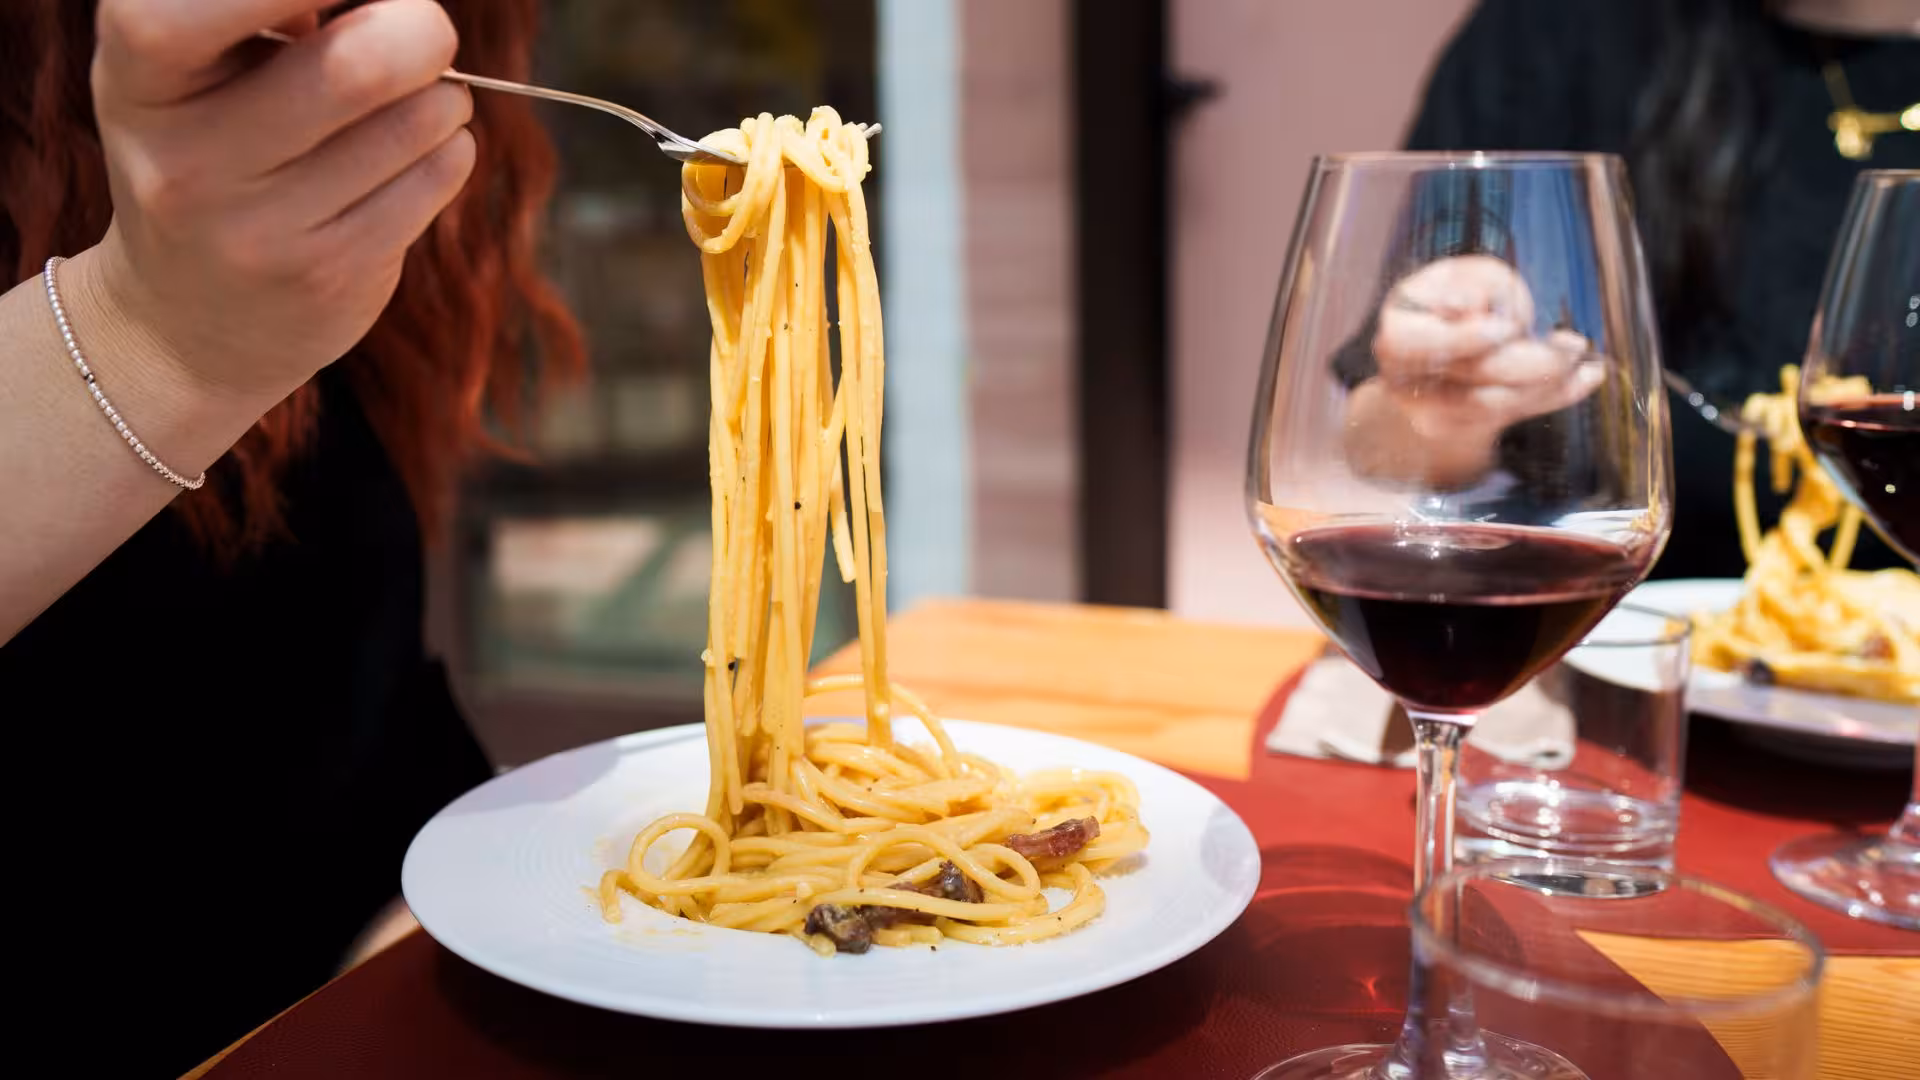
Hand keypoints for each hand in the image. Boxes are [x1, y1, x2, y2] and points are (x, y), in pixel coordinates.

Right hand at [82, 0, 474, 401]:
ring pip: (414, 123)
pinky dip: (450, 150)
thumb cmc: (213, 154)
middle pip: (356, 65)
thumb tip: (388, 5)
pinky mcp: (329, 275)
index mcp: (138, 80)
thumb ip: (268, 18)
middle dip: (418, 31)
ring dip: (442, 98)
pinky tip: (418, 156)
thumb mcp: (197, 77)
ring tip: (420, 103)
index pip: (180, 14)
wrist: (190, 320)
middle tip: (421, 33)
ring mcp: (258, 230)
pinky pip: (434, 179)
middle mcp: (186, 160)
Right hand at [1371, 255, 1604, 439]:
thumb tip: (1491, 313)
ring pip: (1492, 404)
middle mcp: (1401, 374)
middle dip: (1530, 361)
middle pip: (1468, 374)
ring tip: (1582, 361)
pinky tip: (1584, 378)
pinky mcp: (1451, 427)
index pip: (1419, 342)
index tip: (1509, 327)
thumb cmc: (1459, 295)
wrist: (1440, 340)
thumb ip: (1485, 286)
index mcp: (1398, 327)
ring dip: (1546, 384)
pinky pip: (1508, 417)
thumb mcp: (1472, 274)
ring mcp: (1423, 407)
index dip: (1466, 336)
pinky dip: (1551, 398)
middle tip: (1572, 345)